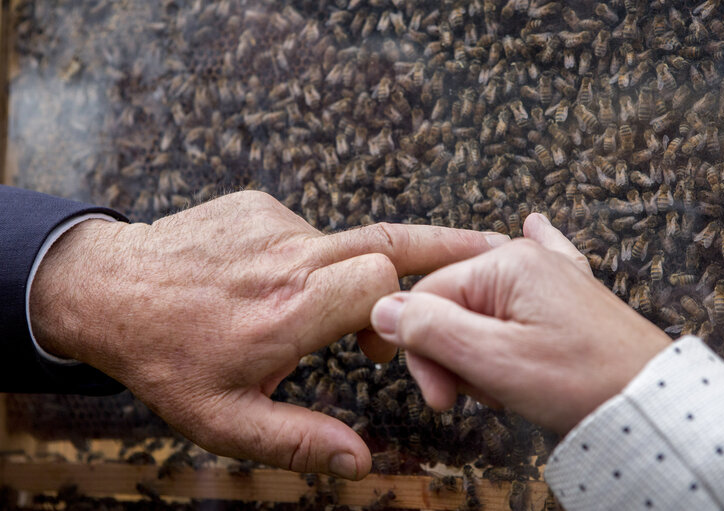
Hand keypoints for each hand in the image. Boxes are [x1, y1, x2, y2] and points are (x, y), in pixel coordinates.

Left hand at [29, 190, 507, 477]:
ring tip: (304, 313)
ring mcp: (274, 223)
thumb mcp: (224, 420)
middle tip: (483, 246)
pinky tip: (267, 284)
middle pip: (391, 239)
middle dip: (441, 247)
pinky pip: (305, 233)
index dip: (405, 308)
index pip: (385, 281)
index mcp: (290, 311)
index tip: (384, 346)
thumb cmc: (164, 357)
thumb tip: (360, 462)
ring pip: (344, 244)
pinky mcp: (258, 204)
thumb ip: (297, 441)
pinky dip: (307, 260)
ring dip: (345, 277)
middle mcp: (290, 257)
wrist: (106, 289)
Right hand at [370, 213, 670, 434]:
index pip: (426, 298)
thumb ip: (431, 329)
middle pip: (452, 303)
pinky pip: (532, 275)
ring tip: (511, 383)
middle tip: (472, 395)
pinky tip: (535, 224)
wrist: (653, 404)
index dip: (422, 350)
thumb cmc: (583, 382)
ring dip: (482, 355)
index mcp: (504, 264)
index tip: (440, 395)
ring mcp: (551, 271)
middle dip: (453, 355)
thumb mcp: (494, 359)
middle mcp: (526, 256)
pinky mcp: (568, 293)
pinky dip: (521, 274)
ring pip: (482, 309)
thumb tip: (381, 307)